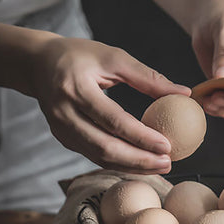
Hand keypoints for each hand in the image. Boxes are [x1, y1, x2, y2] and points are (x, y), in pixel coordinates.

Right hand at [31, 37, 190, 173]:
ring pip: (100, 157)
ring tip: (159, 166)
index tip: (167, 146)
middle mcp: (64, 113)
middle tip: (167, 163)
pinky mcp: (64, 139)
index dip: (141, 137)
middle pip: (105, 147)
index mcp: (75, 88)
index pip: (113, 120)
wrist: (39, 65)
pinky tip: (140, 163)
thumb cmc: (79, 56)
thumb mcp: (113, 57)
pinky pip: (95, 156)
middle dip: (139, 160)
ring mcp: (61, 130)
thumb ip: (148, 77)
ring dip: (132, 166)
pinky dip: (119, 163)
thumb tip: (184, 93)